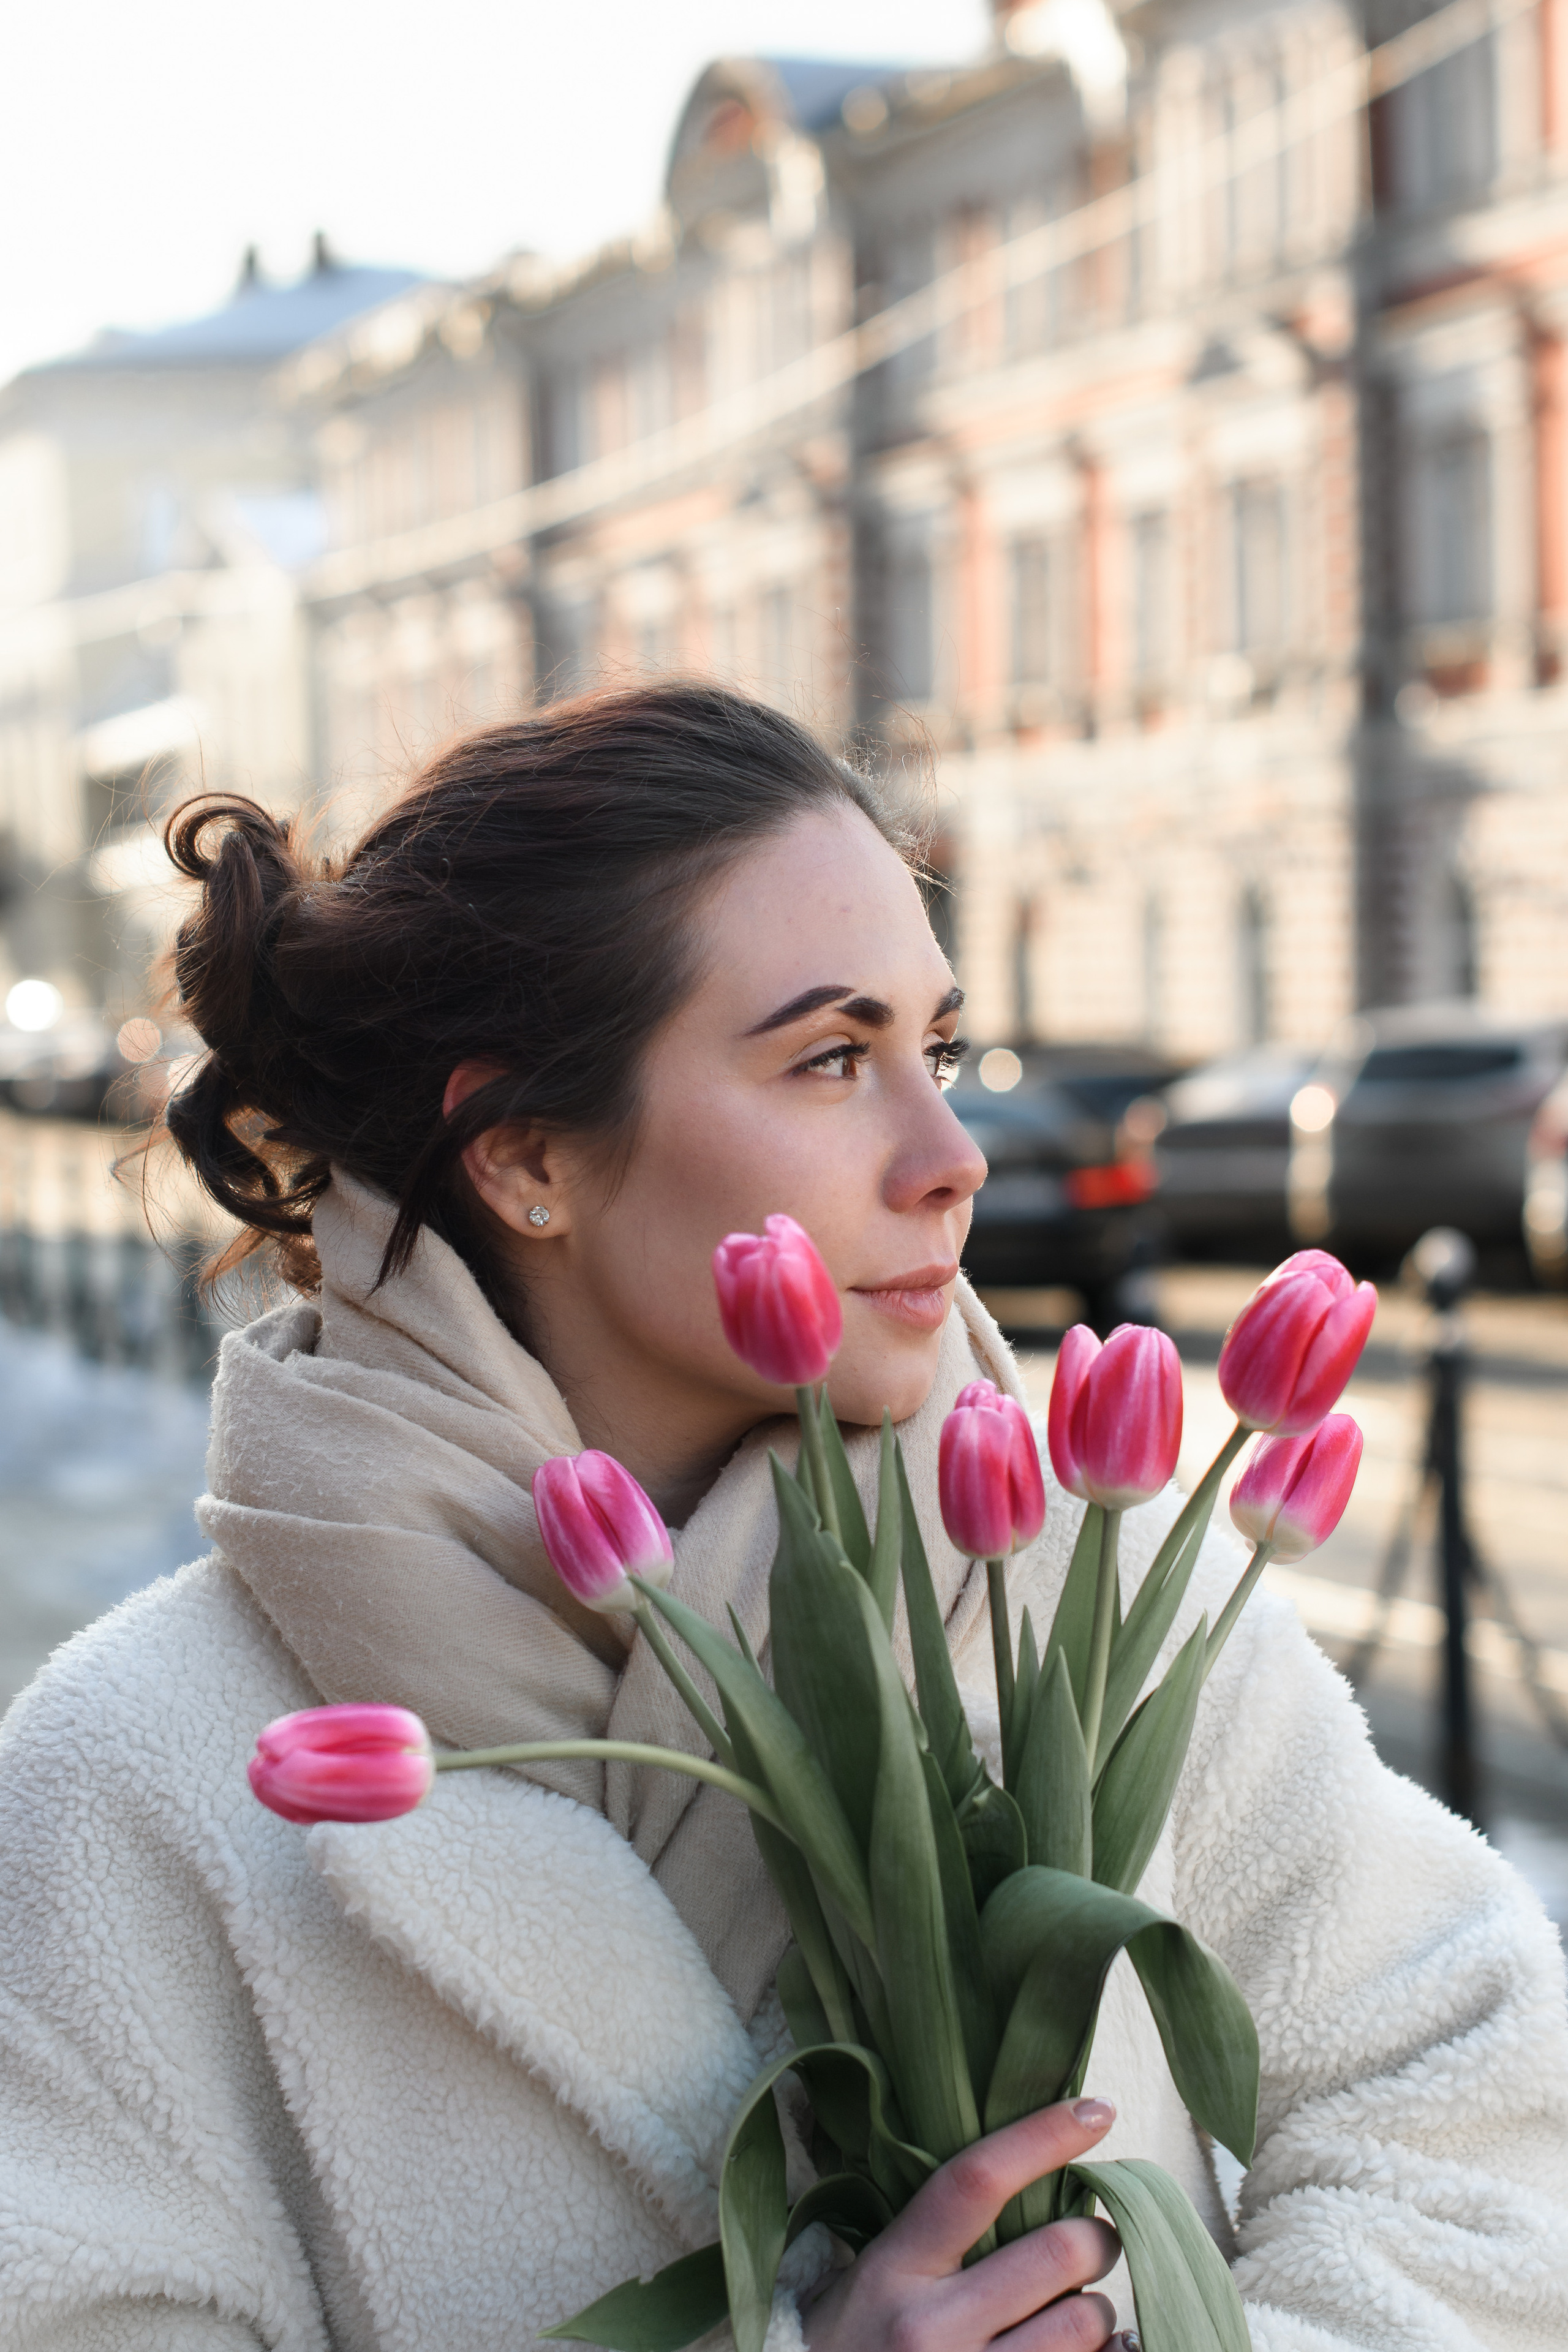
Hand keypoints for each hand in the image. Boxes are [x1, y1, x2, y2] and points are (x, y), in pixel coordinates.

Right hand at [802, 2096, 1128, 2351]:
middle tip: (1093, 2239)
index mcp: (894, 2269)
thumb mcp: (872, 2274)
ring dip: (1098, 2307)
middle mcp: (932, 2329)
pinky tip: (1090, 2350)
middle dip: (1097, 2237)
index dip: (1043, 2136)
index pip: (977, 2180)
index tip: (1095, 2110)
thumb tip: (1029, 2181)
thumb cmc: (852, 2343)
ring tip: (1076, 2308)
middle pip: (1056, 2253)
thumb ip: (936, 2231)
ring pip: (1083, 2322)